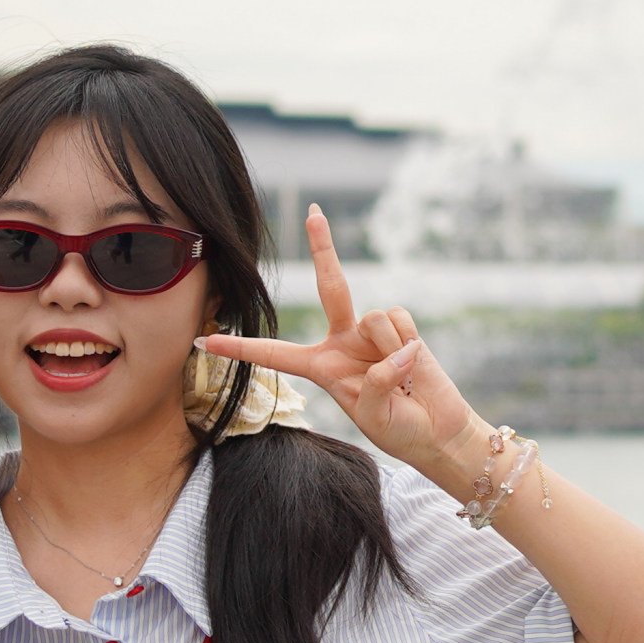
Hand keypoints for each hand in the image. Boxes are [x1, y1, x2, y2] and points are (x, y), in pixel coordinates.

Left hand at [199, 207, 488, 491]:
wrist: (438, 432)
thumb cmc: (400, 430)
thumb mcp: (374, 416)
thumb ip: (376, 383)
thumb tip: (397, 349)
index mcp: (322, 368)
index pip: (274, 354)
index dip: (240, 348)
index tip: (205, 341)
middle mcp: (343, 342)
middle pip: (330, 287)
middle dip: (322, 248)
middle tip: (313, 210)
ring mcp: (373, 334)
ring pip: (373, 318)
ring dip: (391, 352)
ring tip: (403, 381)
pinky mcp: (403, 329)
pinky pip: (399, 322)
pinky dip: (408, 346)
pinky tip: (415, 367)